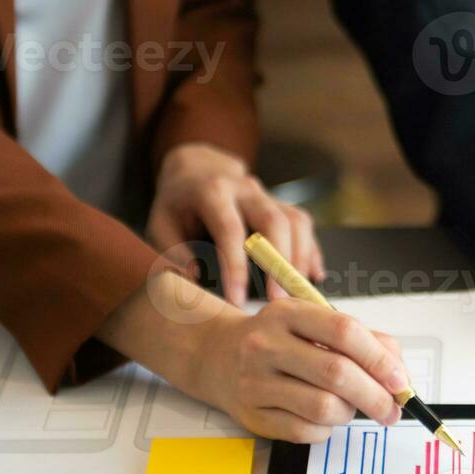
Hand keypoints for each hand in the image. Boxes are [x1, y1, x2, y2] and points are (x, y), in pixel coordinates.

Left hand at [147, 142, 323, 305]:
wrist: (196, 171)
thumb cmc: (177, 207)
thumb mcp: (161, 227)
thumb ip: (175, 254)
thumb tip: (198, 280)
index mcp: (212, 191)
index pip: (230, 229)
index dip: (235, 266)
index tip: (237, 299)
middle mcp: (245, 188)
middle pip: (274, 221)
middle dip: (279, 264)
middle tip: (279, 302)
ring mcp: (268, 195)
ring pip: (296, 222)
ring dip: (300, 260)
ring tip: (297, 294)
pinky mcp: (283, 204)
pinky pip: (305, 226)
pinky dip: (312, 253)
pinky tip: (313, 278)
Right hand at [198, 297, 408, 442]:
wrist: (220, 356)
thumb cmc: (282, 341)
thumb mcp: (317, 325)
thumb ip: (365, 342)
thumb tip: (399, 376)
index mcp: (289, 313)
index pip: (345, 332)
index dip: (379, 360)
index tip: (400, 382)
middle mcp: (266, 344)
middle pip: (337, 374)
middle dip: (376, 396)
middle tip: (393, 410)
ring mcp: (255, 381)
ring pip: (324, 408)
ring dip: (350, 413)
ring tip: (351, 408)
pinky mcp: (253, 415)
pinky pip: (306, 432)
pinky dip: (326, 430)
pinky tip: (323, 418)